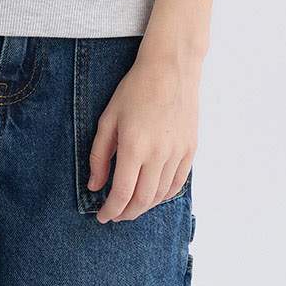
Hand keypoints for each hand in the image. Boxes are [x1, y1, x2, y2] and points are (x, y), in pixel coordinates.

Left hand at [87, 43, 198, 221]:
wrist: (170, 69)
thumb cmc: (135, 90)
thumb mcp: (108, 120)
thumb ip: (99, 156)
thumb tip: (95, 186)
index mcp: (134, 146)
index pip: (122, 193)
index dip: (111, 210)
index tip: (102, 217)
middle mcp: (158, 154)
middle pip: (142, 199)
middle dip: (126, 213)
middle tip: (116, 216)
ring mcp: (177, 152)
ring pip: (161, 194)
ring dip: (144, 207)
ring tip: (131, 207)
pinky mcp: (190, 149)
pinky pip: (178, 183)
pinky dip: (164, 195)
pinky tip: (152, 196)